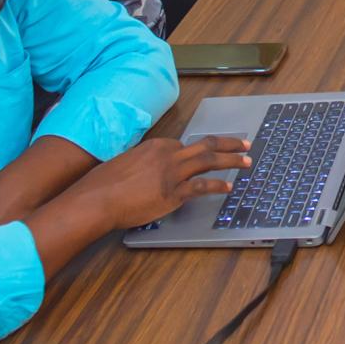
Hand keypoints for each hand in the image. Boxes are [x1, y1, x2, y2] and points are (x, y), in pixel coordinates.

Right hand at [74, 135, 251, 230]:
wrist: (97, 199)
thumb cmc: (104, 184)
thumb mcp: (125, 164)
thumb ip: (142, 164)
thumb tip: (147, 172)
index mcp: (156, 146)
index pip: (186, 146)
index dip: (203, 150)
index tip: (214, 151)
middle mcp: (168, 155)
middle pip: (205, 146)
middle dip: (229, 145)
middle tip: (246, 144)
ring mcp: (172, 173)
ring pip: (209, 162)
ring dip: (232, 161)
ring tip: (247, 162)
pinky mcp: (173, 193)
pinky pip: (201, 187)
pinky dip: (217, 186)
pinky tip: (228, 187)